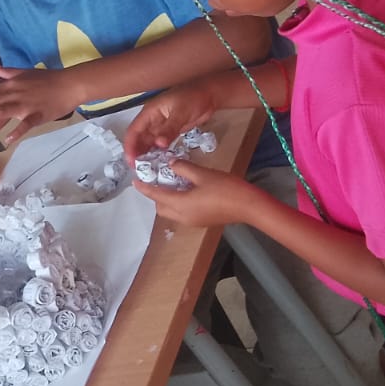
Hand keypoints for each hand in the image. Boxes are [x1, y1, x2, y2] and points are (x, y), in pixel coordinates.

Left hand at [0, 65, 78, 144]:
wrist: (70, 84)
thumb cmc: (48, 78)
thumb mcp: (25, 72)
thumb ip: (7, 72)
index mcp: (12, 84)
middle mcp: (16, 94)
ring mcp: (26, 105)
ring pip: (3, 111)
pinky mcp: (38, 115)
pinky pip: (26, 125)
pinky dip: (17, 132)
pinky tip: (7, 140)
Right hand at [123, 83, 217, 159]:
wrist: (210, 94)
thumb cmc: (193, 97)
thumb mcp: (180, 113)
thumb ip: (169, 129)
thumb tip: (159, 144)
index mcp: (150, 112)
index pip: (134, 130)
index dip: (130, 146)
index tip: (131, 160)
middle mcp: (153, 120)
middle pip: (139, 138)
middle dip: (136, 153)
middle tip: (138, 168)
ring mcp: (162, 125)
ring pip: (149, 142)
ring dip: (147, 153)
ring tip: (147, 168)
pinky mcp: (172, 130)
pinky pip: (161, 143)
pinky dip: (158, 151)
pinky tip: (159, 160)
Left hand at [132, 160, 263, 227]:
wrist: (249, 207)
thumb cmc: (226, 189)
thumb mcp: (203, 174)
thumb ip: (183, 168)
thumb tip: (170, 163)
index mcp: (181, 205)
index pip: (156, 196)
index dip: (145, 188)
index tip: (135, 181)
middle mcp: (183, 217)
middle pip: (161, 207)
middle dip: (156, 195)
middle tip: (159, 178)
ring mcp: (193, 222)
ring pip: (171, 212)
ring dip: (168, 199)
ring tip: (173, 182)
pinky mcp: (202, 222)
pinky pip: (182, 213)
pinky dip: (178, 203)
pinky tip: (187, 190)